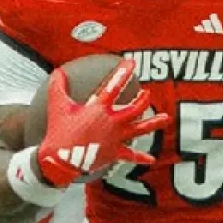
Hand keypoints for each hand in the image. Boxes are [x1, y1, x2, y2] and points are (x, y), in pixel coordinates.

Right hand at [36, 58, 170, 187]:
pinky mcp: (114, 153)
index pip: (114, 86)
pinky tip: (152, 159)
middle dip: (143, 99)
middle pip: (135, 108)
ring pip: (140, 129)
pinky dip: (141, 157)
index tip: (132, 63)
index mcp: (100, 109)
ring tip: (166, 118)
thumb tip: (57, 71)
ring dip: (154, 123)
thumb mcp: (57, 106)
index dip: (123, 72)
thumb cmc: (58, 131)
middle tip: (147, 93)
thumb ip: (58, 86)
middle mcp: (112, 122)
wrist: (60, 160)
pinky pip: (131, 155)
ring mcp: (116, 138)